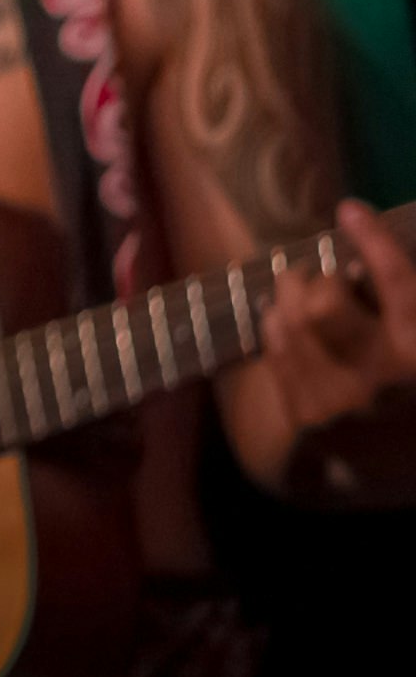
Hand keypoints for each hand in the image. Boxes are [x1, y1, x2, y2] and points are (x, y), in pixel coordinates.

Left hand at [259, 200, 415, 474]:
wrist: (398, 467)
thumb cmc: (412, 389)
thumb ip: (402, 305)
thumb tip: (370, 252)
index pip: (400, 288)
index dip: (376, 243)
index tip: (352, 209)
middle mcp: (380, 379)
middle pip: (323, 304)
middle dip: (320, 278)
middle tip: (327, 277)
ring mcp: (337, 401)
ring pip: (289, 319)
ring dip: (292, 296)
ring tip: (307, 297)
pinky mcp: (304, 415)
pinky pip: (276, 345)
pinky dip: (280, 323)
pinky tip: (294, 326)